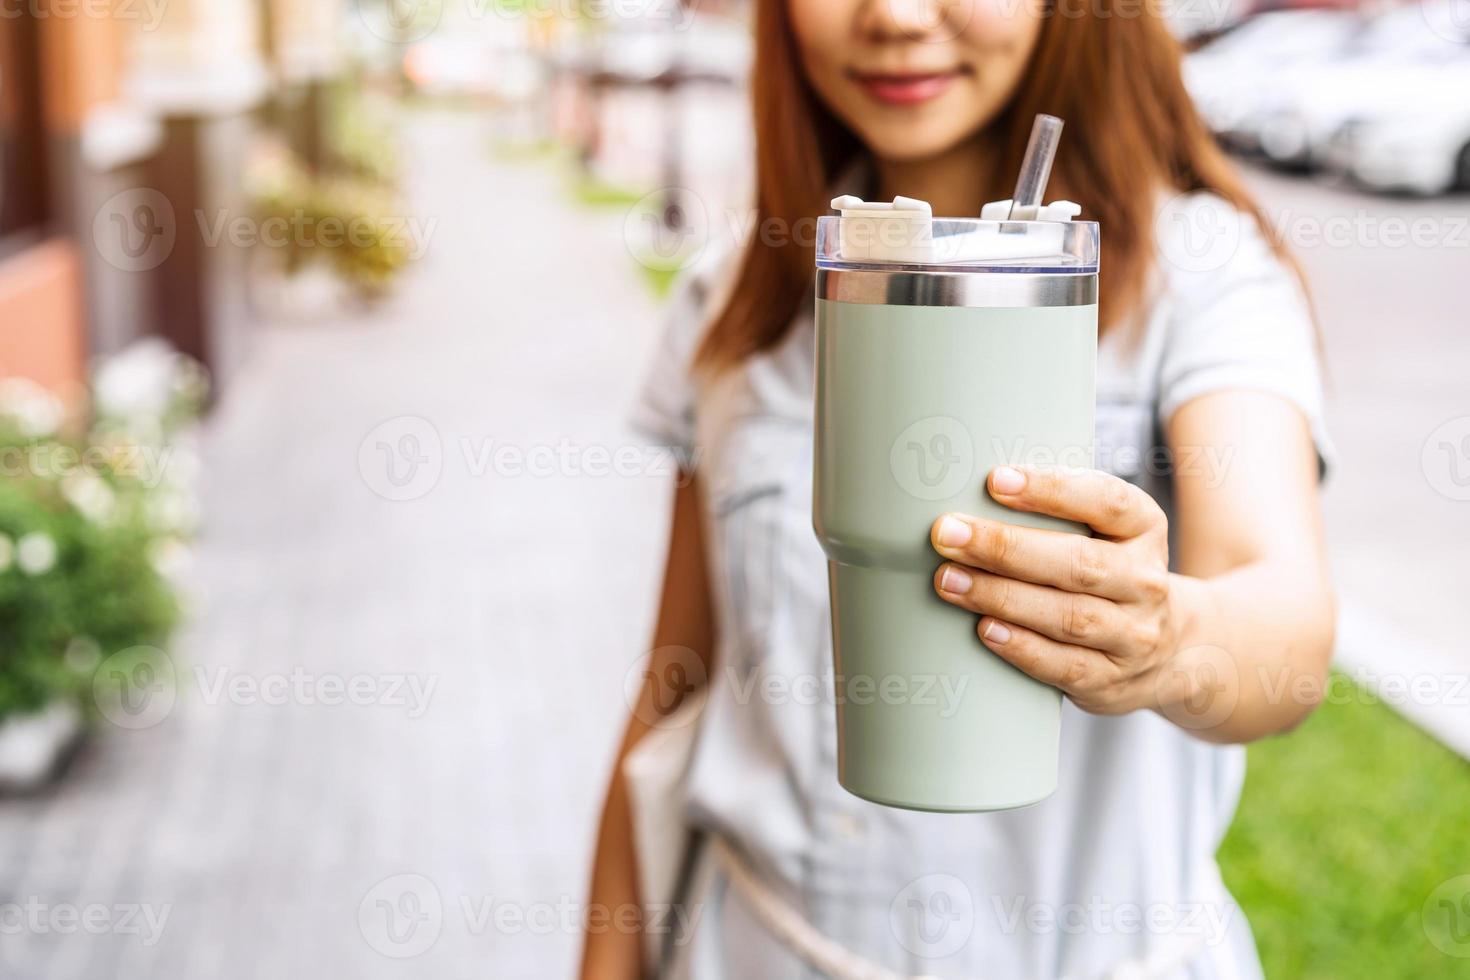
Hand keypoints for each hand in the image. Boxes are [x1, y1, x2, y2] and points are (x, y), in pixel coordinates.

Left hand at [930, 464, 1181, 715]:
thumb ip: (1055, 516)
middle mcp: (1145, 582)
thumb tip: (972, 501)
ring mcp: (1133, 636)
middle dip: (1005, 547)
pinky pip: (1064, 665)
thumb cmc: (1109, 575)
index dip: (1051, 489)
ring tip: (950, 580)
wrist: (1169, 649)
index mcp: (1144, 529)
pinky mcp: (1110, 680)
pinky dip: (1021, 646)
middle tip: (948, 534)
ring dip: (1001, 596)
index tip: (995, 480)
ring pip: (1068, 616)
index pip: (1106, 501)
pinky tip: (984, 628)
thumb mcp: (1104, 534)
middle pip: (1078, 564)